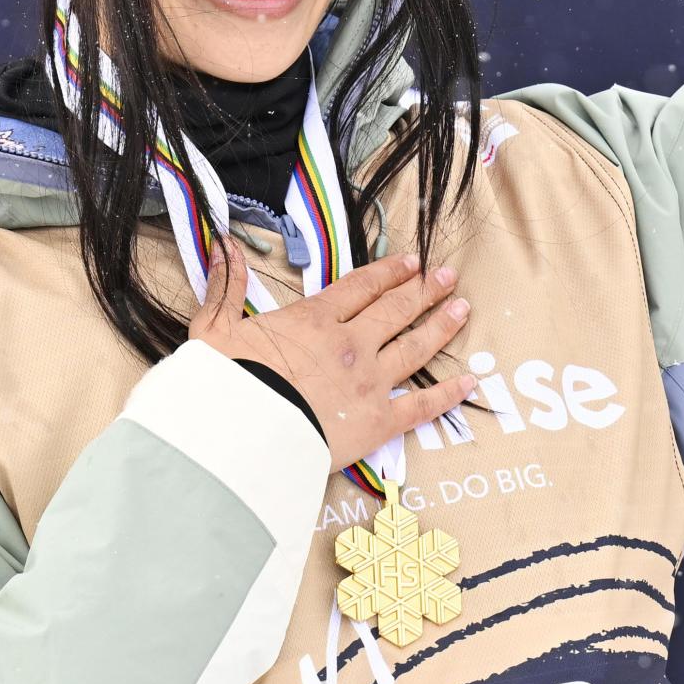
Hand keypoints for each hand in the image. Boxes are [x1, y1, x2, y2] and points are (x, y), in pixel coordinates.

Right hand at [187, 237, 474, 471]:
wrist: (240, 438)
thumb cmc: (225, 384)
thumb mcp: (213, 329)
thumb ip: (225, 286)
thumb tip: (222, 246)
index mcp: (315, 320)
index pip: (361, 287)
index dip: (389, 273)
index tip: (410, 262)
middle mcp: (351, 344)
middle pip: (396, 310)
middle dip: (424, 290)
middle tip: (447, 277)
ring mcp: (370, 381)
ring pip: (416, 347)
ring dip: (441, 326)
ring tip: (462, 309)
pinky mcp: (379, 421)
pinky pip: (422, 404)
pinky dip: (448, 394)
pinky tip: (470, 381)